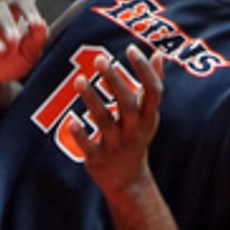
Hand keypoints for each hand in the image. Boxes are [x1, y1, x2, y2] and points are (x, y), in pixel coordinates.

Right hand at [0, 0, 47, 85]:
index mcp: (9, 15)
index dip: (27, 9)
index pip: (19, 1)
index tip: (35, 23)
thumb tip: (42, 25)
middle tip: (14, 39)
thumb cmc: (6, 62)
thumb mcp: (27, 55)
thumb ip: (36, 40)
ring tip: (0, 50)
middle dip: (7, 23)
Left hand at [67, 45, 164, 194]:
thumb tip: (159, 54)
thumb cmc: (136, 137)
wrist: (128, 180)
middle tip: (100, 58)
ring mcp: (116, 145)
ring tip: (79, 80)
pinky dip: (80, 135)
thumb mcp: (149, 114)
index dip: (145, 70)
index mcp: (148, 118)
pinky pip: (89, 146)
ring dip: (92, 100)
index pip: (153, 92)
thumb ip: (153, 83)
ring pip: (105, 121)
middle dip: (115, 81)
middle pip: (127, 104)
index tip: (131, 48)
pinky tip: (70, 120)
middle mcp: (134, 130)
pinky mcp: (98, 158)